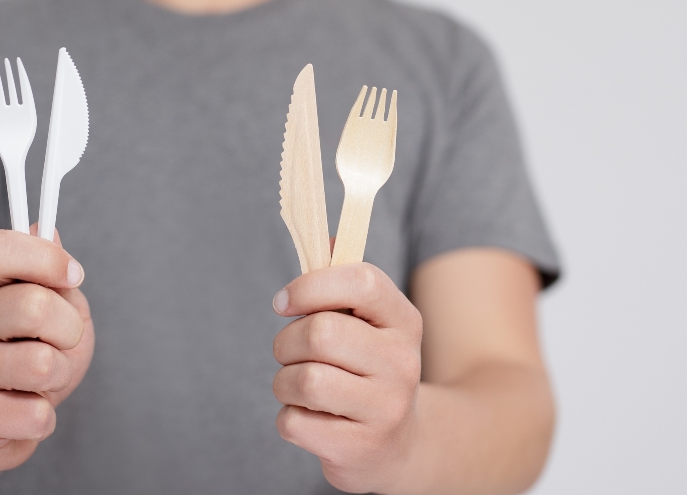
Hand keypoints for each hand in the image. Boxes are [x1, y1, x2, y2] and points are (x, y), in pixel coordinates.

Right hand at [0, 228, 93, 471]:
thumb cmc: (31, 354)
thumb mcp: (55, 308)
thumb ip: (53, 275)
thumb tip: (49, 231)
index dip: (46, 259)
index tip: (74, 276)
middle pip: (34, 306)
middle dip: (70, 329)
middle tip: (61, 342)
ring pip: (42, 364)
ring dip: (60, 375)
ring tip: (41, 380)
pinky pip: (37, 415)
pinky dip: (45, 417)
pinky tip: (23, 410)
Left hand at [271, 262, 422, 492]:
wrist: (398, 445)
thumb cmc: (366, 370)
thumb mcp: (367, 324)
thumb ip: (342, 281)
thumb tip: (323, 238)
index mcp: (403, 321)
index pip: (361, 281)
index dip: (311, 285)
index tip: (284, 302)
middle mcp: (402, 363)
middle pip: (320, 333)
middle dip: (287, 341)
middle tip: (290, 353)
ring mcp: (386, 408)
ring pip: (304, 380)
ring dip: (283, 382)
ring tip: (298, 387)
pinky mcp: (360, 447)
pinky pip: (295, 422)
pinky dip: (289, 418)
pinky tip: (310, 418)